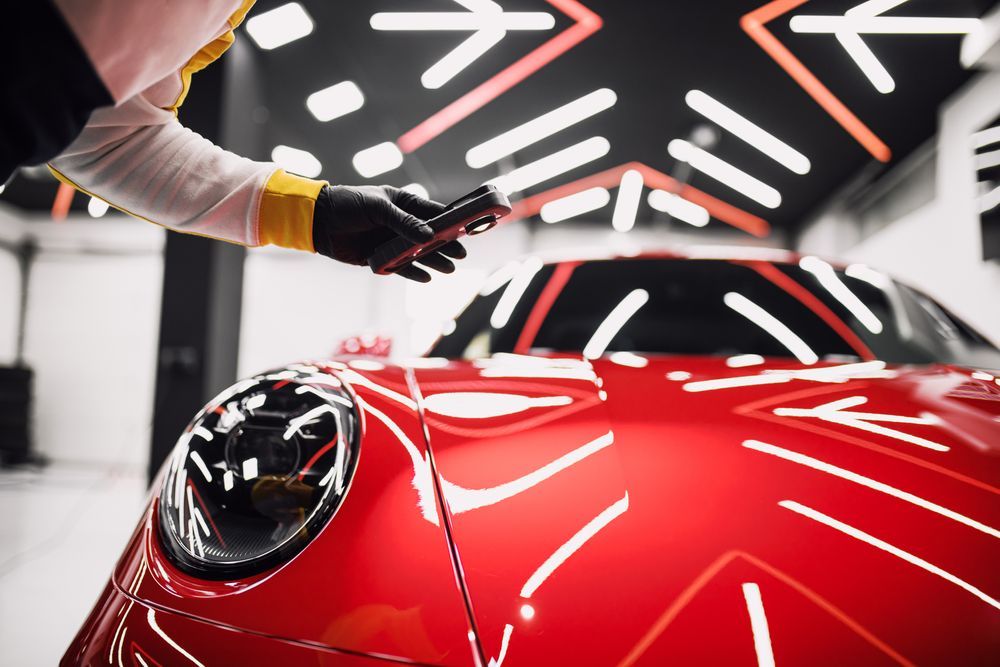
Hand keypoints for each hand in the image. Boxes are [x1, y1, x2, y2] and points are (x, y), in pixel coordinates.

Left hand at [312, 185, 466, 281]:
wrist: (318, 221)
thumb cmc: (348, 204)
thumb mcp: (378, 208)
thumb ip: (404, 222)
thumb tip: (429, 236)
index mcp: (402, 203)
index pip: (432, 212)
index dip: (449, 221)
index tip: (466, 230)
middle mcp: (399, 222)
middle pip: (428, 236)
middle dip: (445, 245)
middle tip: (461, 256)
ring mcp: (390, 240)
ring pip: (417, 252)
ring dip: (432, 260)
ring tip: (449, 269)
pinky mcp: (378, 256)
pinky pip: (399, 266)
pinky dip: (412, 271)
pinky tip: (425, 277)